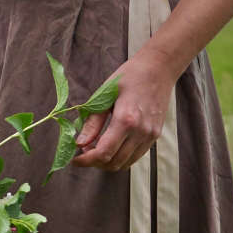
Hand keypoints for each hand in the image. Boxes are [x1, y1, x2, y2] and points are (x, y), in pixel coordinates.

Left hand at [71, 50, 176, 171]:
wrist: (159, 68)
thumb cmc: (128, 77)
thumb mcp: (104, 96)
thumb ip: (92, 123)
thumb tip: (79, 144)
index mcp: (126, 120)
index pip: (103, 153)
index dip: (86, 161)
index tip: (74, 159)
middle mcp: (141, 132)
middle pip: (113, 162)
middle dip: (94, 162)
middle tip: (82, 152)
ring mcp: (150, 135)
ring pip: (125, 163)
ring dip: (107, 162)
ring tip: (95, 149)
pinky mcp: (155, 136)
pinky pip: (135, 156)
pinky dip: (120, 157)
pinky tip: (110, 145)